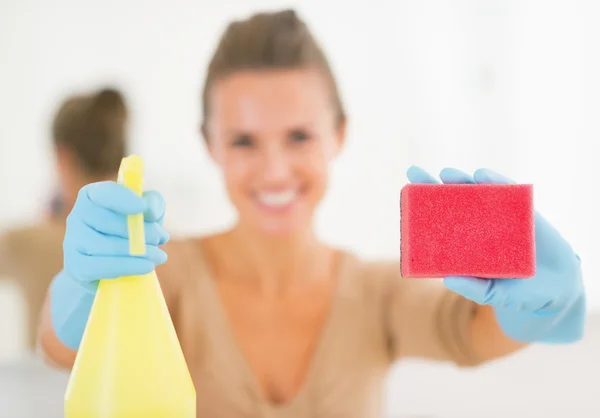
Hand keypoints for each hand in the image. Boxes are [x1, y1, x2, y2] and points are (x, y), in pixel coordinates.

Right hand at [50, 181, 169, 349]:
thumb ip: (150, 207)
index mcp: (91, 200)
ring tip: (160, 254)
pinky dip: (130, 266)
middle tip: (163, 236)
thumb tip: (153, 205)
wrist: (105, 273)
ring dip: (140, 249)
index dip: (124, 198)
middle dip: (142, 229)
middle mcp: (76, 219)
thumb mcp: (140, 220)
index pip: (103, 193)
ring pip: (109, 245)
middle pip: (111, 222)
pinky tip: (149, 266)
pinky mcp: (78, 269)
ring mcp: (73, 245)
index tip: (145, 208)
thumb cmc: (126, 239)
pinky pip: (104, 267)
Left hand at [406, 166, 585, 342]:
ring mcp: (500, 216)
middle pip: (452, 200)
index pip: (439, 220)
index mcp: (464, 242)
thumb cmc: (518, 293)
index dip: (422, 205)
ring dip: (462, 180)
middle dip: (434, 184)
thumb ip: (475, 289)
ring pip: (477, 192)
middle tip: (416, 173)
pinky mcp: (524, 211)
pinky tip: (483, 176)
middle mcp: (478, 225)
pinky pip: (509, 192)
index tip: (405, 191)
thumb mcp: (496, 295)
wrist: (555, 289)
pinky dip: (497, 182)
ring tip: (448, 174)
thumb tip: (448, 279)